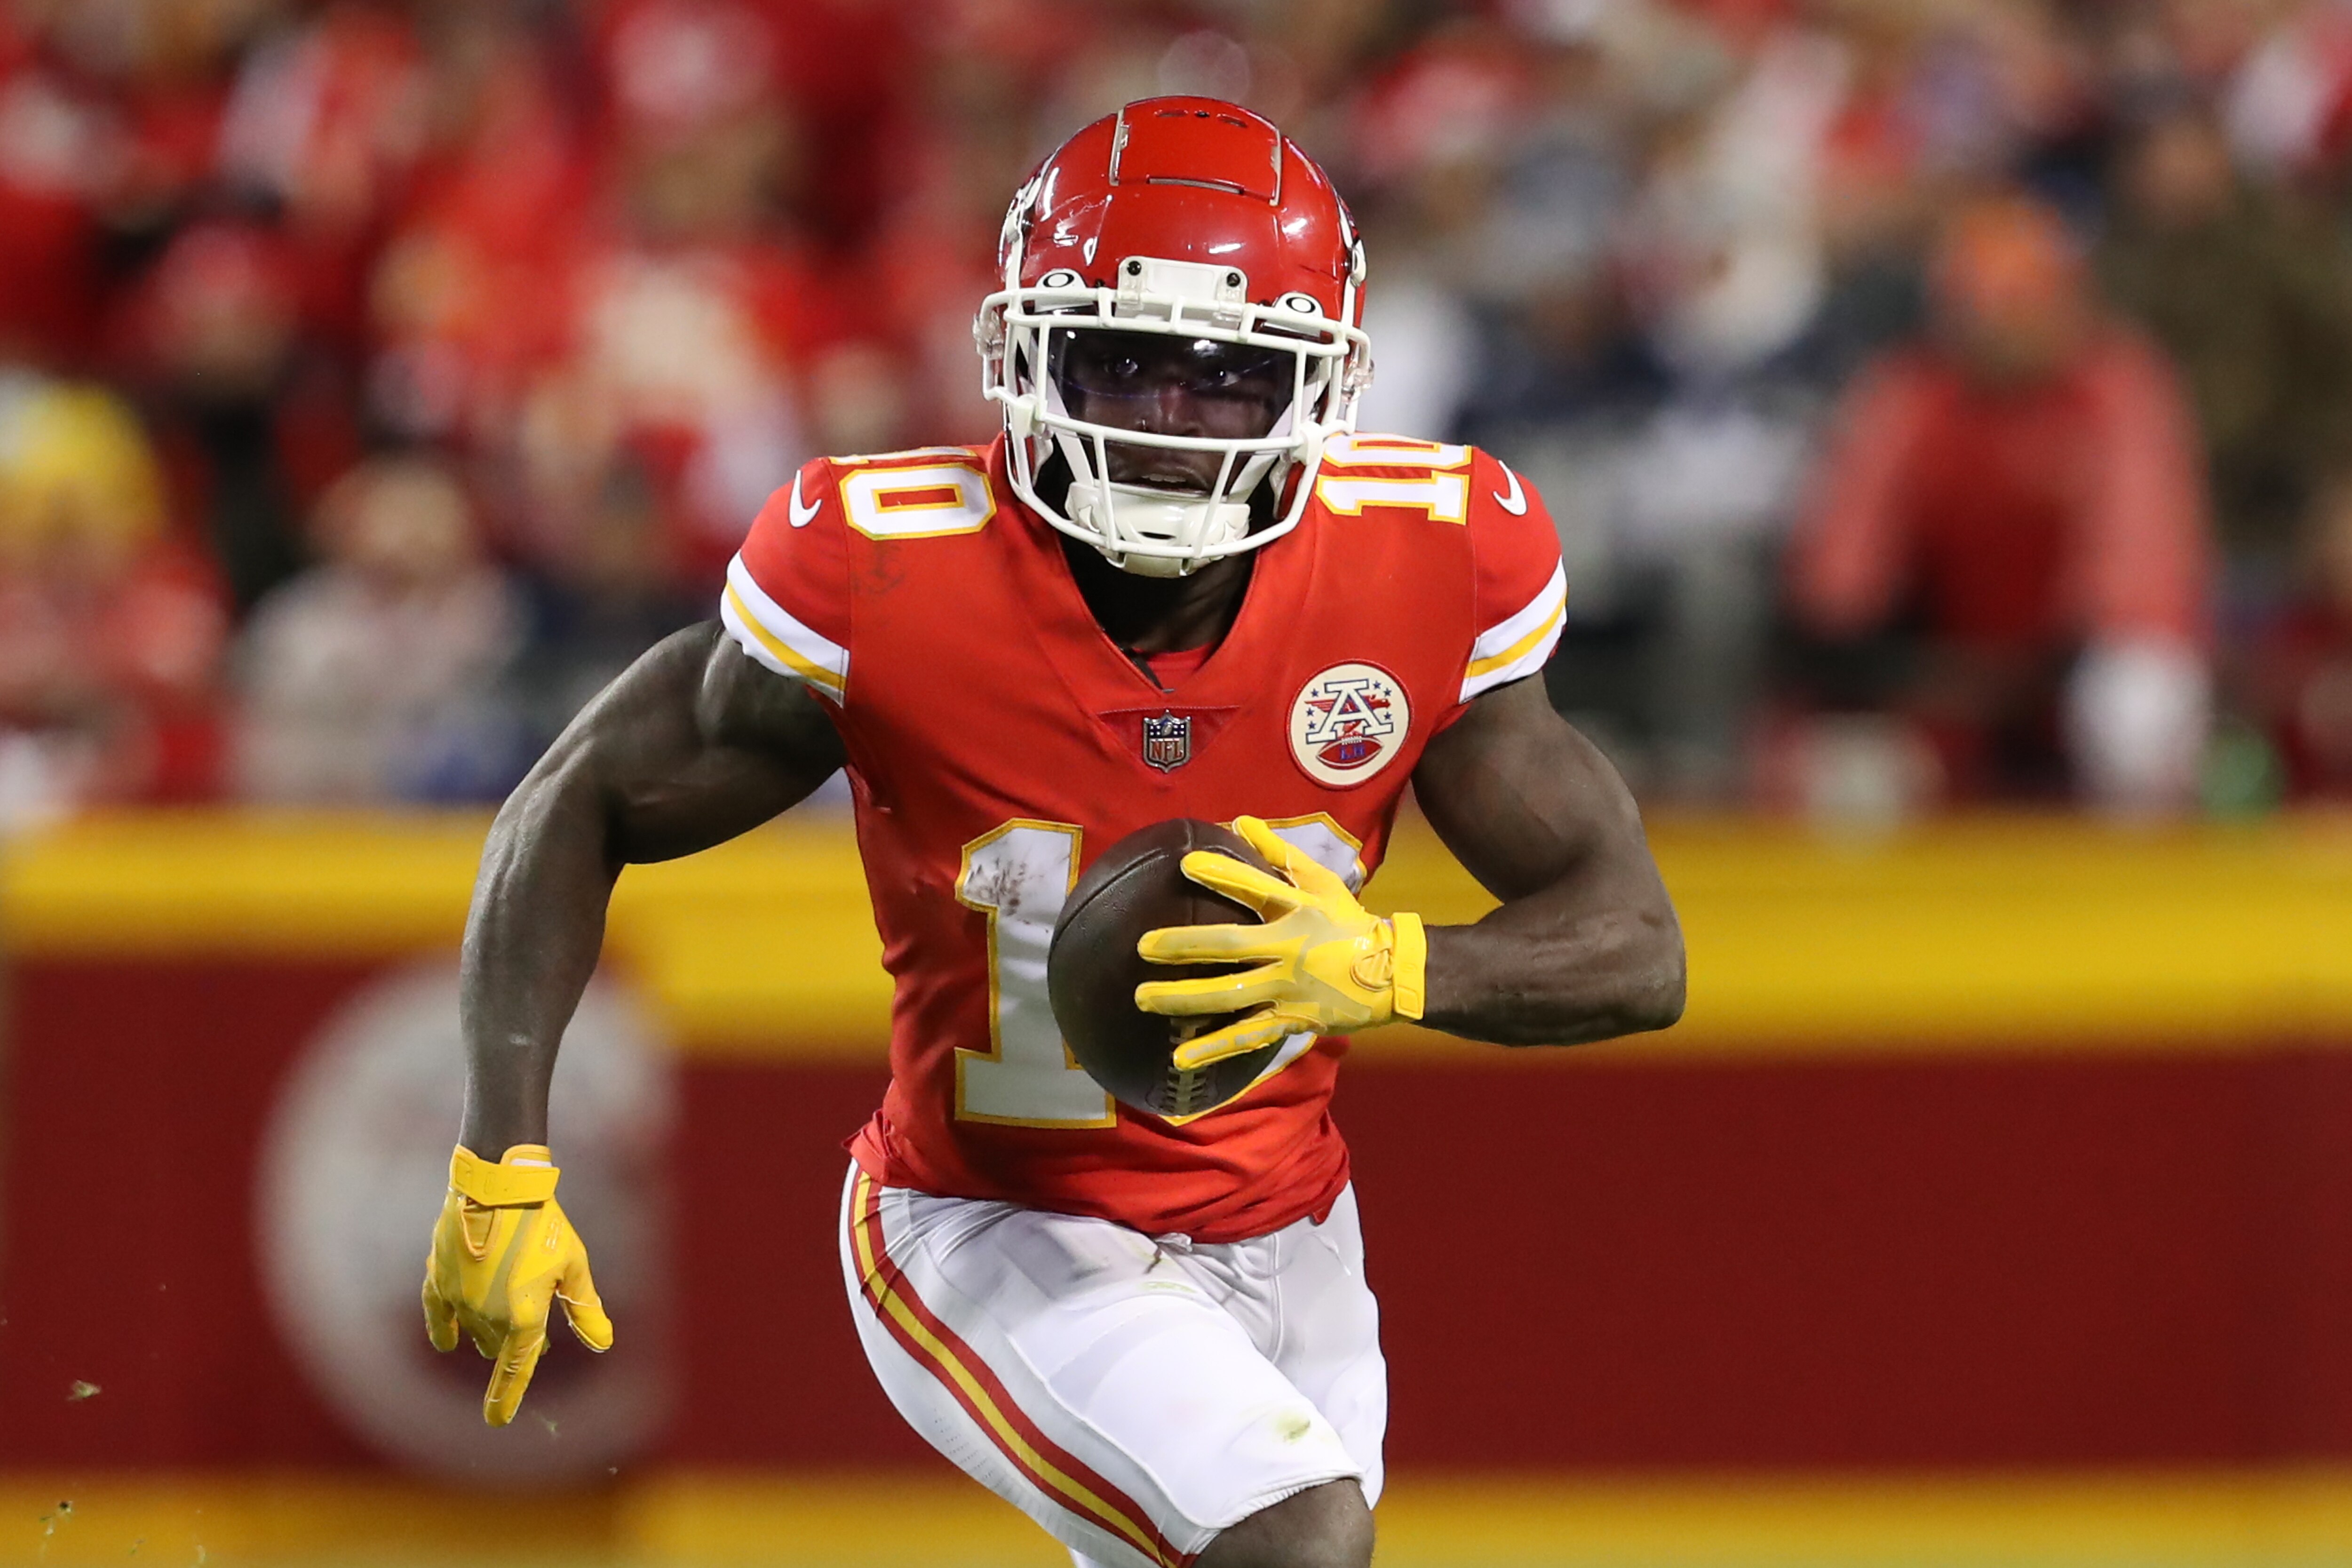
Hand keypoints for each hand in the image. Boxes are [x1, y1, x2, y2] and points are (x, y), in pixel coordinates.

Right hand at [421, 1145, 611, 1426]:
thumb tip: (603, 1344)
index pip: (515, 1370)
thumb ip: (585, 1309)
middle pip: (499, 1346)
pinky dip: (443, 1329)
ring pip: (473, 1330)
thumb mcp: (573, 1266)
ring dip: (488, 1332)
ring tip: (504, 1323)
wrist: (499, 1185)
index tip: (496, 1421)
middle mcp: (487, 1315)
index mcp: (523, 1316)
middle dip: (514, 1345)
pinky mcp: (438, 1280)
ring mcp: (459, 1300)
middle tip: (533, 1333)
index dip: (505, 1398)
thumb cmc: (545, 1225)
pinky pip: (437, 1315)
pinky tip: (447, 1342)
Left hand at [1134, 815, 1426, 1069]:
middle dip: (1185, 946)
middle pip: (1231, 946)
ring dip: (1185, 998)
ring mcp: (1287, 989)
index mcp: (1297, 913)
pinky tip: (1179, 1058)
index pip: (1255, 887)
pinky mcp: (1291, 1020)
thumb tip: (1242, 822)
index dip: (1222, 874)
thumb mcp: (1321, 883)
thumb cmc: (1349, 924)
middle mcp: (1288, 951)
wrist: (1392, 975)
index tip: (1185, 864)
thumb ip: (1279, 855)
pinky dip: (1213, 1048)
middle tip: (1143, 947)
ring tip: (1143, 999)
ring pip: (1231, 995)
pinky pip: (1247, 1036)